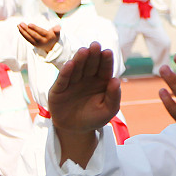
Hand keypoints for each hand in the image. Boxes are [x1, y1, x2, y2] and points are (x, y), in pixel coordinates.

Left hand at [18, 23, 60, 54]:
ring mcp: (38, 43)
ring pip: (29, 37)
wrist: (51, 46)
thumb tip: (58, 27)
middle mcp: (43, 41)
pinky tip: (19, 28)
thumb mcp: (57, 33)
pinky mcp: (34, 44)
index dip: (35, 28)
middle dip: (27, 29)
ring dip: (23, 31)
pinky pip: (27, 39)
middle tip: (21, 23)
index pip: (41, 32)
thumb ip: (57, 29)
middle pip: (34, 35)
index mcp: (49, 37)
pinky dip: (23, 34)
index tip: (29, 24)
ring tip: (18, 25)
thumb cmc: (53, 35)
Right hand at [47, 42, 119, 166]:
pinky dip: (66, 72)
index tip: (107, 52)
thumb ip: (114, 96)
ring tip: (84, 51)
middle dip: (93, 55)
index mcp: (101, 81)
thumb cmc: (95, 118)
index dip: (106, 60)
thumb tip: (116, 80)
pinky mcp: (59, 88)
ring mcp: (72, 82)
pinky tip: (70, 64)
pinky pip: (63, 79)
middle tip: (95, 45)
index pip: (105, 68)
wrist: (76, 129)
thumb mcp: (108, 110)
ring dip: (80, 60)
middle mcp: (87, 78)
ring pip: (76, 68)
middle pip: (90, 64)